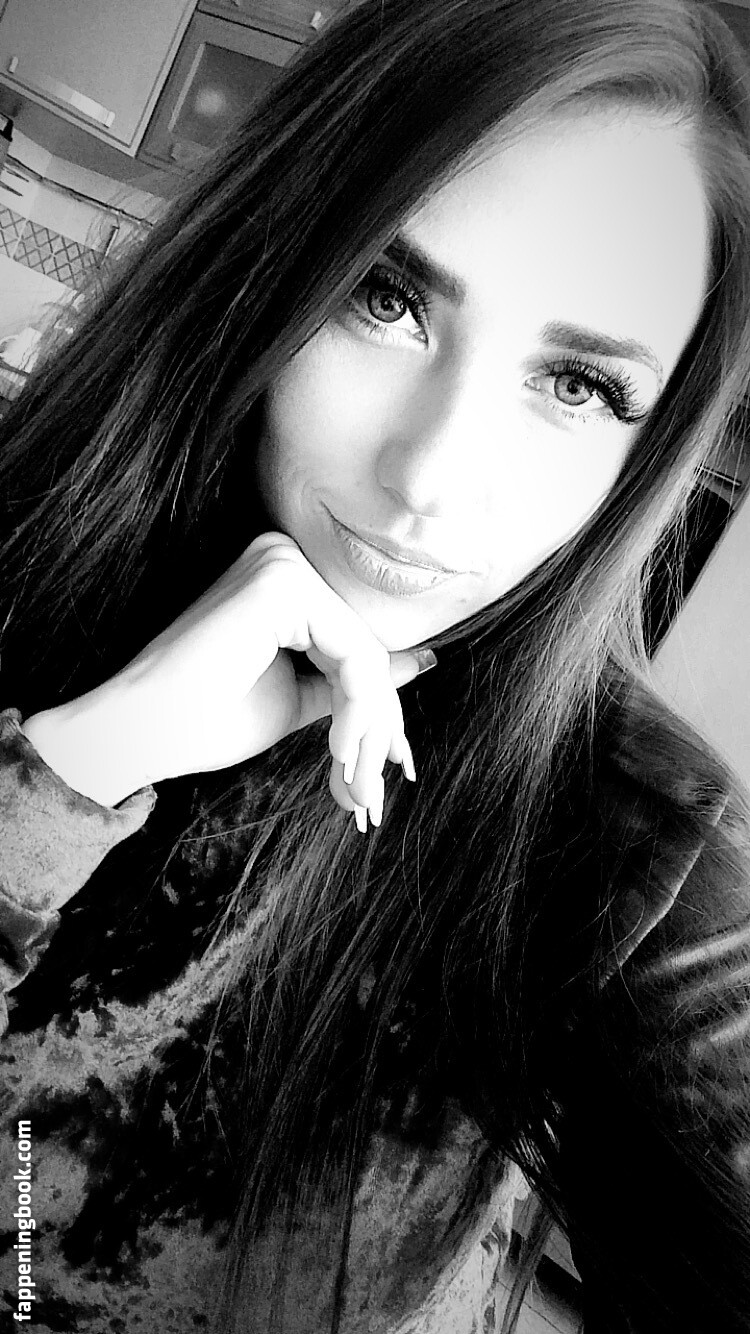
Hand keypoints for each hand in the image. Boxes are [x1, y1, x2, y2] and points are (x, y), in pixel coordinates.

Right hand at [22, 533, 432, 824]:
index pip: (355, 646)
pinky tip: (335, 756)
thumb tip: (421, 662)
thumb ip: (352, 681)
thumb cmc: (203, 720)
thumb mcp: (297, 698)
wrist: (140, 732)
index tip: (388, 772)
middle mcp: (284, 557)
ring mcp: (282, 565)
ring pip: (365, 659)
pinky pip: (351, 656)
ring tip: (355, 790)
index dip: (378, 715)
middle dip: (378, 730)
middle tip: (372, 797)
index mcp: (284, 580)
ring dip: (368, 732)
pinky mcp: (281, 584)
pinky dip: (355, 713)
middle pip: (365, 651)